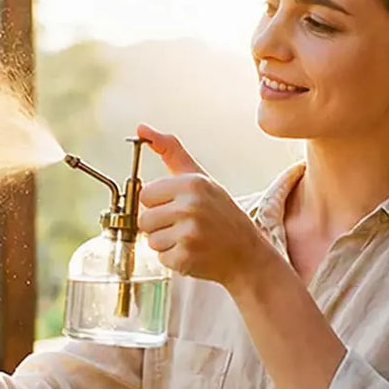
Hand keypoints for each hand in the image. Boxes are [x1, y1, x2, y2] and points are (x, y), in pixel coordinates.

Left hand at [136, 124, 267, 287]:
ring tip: (190, 239)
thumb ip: (171, 152)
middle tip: (184, 226)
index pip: (145, 195)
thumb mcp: (200, 179)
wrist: (247, 254)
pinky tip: (193, 253)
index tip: (176, 207)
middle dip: (160, 226)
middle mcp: (191, 206)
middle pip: (144, 219)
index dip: (158, 204)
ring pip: (151, 241)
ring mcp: (189, 233)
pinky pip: (161, 258)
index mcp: (192, 184)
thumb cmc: (221, 214)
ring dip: (166, 243)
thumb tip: (141, 128)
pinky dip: (174, 259)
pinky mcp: (187, 257)